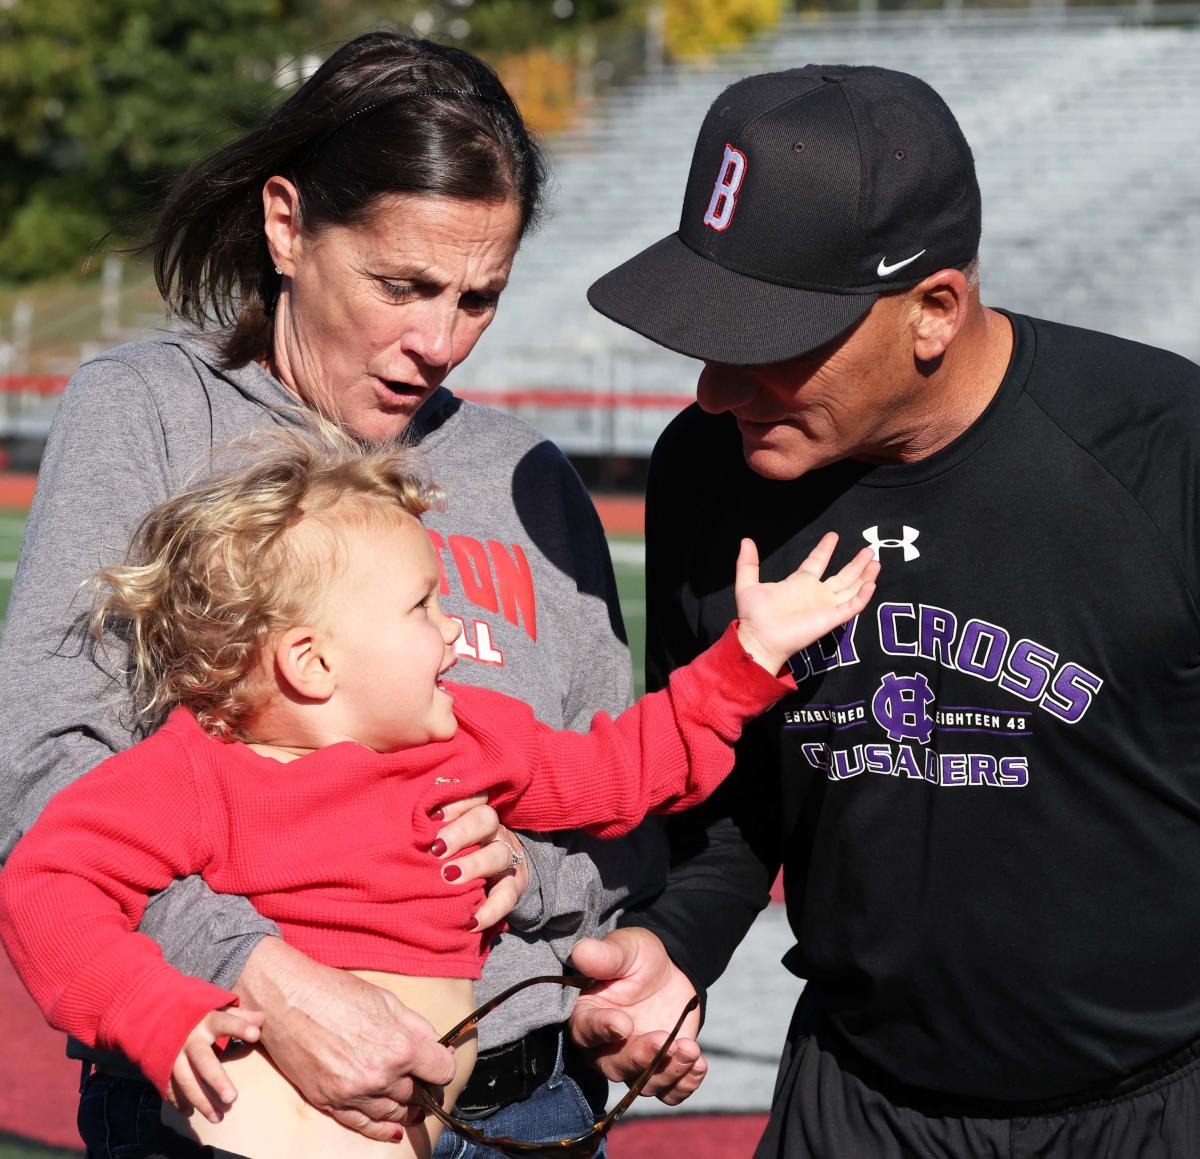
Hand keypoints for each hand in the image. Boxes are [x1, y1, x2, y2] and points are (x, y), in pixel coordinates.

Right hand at [168, 1005, 264, 1122]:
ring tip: (218, 1118)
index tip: (255, 1034)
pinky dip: (179, 1101)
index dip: (240, 1027)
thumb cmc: (203, 1017)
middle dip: (217, 1079)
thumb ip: (242, 1017)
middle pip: (203, 1060)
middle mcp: (190, 1039)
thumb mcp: (221, 1012)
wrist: (162, 1017)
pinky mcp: (162, 1068)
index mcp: (208, 1020)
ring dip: (201, 1101)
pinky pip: (170, 1087)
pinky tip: (190, 1113)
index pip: (226, 1022)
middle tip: (233, 1098)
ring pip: (186, 1080)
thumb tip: (263, 1018)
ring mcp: (174, 1054)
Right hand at [233, 938, 454, 1140]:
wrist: (288, 1000)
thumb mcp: (387, 1000)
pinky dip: (382, 1130)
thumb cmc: (336, 993)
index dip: (443, 1065)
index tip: (440, 1062)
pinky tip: (394, 1130)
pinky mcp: (330, 1102)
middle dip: (422, 1084)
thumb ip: (417, 1027)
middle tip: (421, 1076)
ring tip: (412, 1103)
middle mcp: (379, 1076)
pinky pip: (363, 1126)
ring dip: (405, 1107)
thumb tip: (438, 1046)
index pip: (441, 1071)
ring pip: (393, 1112)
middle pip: (417, 1093)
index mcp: (399, 1046)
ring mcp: (353, 1093)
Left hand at [431, 794, 529, 929]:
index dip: (455, 803)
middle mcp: (492, 832)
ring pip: (498, 854)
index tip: (432, 816)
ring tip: (449, 878)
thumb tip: (397, 830)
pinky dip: (489, 911)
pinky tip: (470, 921)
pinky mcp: (512, 887)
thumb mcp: (449, 835)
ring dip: (473, 865)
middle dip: (460, 832)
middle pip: (485, 819)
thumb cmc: (458, 852)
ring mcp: (506, 858)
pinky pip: (506, 897)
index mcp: (474, 814)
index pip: (472, 796)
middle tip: (436, 850)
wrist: (499, 877)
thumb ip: (431, 830)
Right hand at [569, 928, 705, 1105]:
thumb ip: (605, 955)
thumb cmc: (639, 956)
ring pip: (642, 1084)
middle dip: (640, 1058)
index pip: (586, 1030)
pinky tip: (699, 1065)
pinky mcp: (660, 1069)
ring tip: (691, 1049)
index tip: (624, 1024)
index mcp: (589, 1014)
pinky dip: (684, 1086)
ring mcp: (633, 1061)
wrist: (670, 969)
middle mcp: (605, 1046)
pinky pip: (668, 1093)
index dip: (602, 1030)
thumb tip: (582, 951)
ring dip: (667, 1072)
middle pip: (614, 1066)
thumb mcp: (625, 949)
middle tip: (664, 1041)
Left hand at [735, 532, 878, 673]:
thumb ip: (747, 563)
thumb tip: (746, 540)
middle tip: (869, 550)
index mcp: (799, 583)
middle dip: (856, 564)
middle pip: (842, 576)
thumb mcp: (747, 584)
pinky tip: (870, 583)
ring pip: (851, 589)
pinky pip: (852, 606)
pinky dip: (863, 596)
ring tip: (876, 561)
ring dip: (864, 576)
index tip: (833, 535)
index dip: (825, 549)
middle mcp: (815, 593)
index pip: (817, 562)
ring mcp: (825, 606)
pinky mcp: (831, 619)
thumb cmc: (753, 616)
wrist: (759, 638)